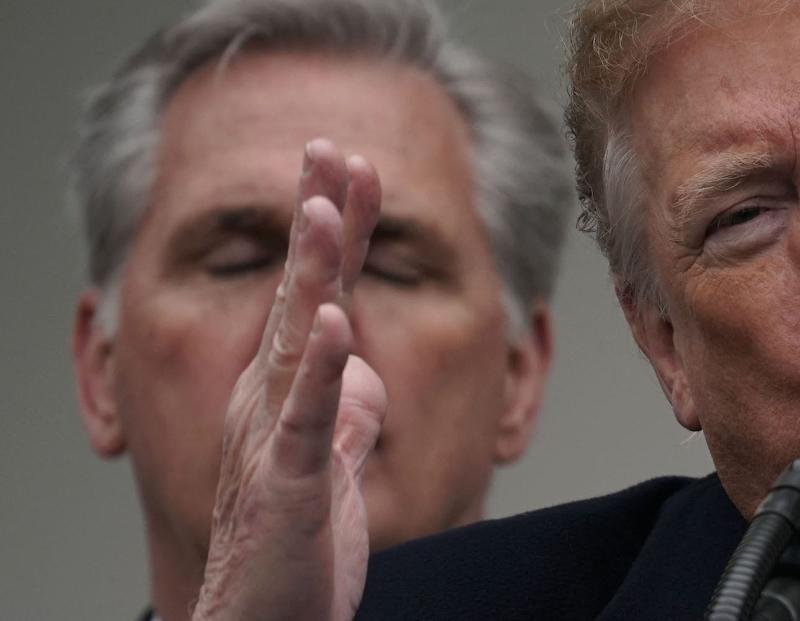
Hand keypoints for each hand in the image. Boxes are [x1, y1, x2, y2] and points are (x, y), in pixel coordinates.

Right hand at [192, 139, 385, 620]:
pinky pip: (304, 420)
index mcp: (286, 395)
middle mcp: (269, 404)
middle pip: (299, 296)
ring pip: (293, 342)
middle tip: (332, 150)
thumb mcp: (328, 468)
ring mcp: (274, 440)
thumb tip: (361, 373)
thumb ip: (343, 417)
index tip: (353, 169)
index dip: (335, 234)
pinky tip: (333, 324)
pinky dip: (318, 372)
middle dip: (319, 223)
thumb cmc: (292, 553)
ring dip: (311, 274)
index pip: (315, 297)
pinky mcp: (286, 487)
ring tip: (324, 208)